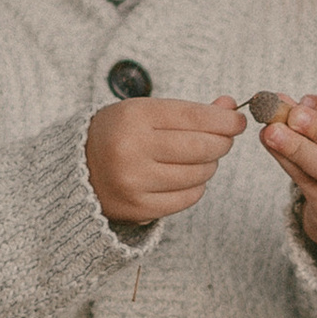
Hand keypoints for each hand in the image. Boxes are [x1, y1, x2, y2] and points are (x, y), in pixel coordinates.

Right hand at [84, 94, 244, 227]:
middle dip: (222, 143)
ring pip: (199, 174)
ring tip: (200, 158)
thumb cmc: (120, 134)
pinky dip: (196, 186)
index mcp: (133, 117)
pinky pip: (188, 197)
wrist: (78, 170)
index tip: (238, 121)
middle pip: (202, 147)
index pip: (194, 117)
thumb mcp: (147, 112)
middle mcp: (131, 149)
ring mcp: (134, 182)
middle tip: (223, 140)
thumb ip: (189, 111)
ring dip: (209, 165)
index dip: (224, 120)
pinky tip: (186, 177)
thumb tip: (230, 109)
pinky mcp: (139, 208)